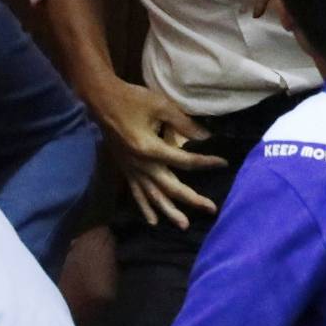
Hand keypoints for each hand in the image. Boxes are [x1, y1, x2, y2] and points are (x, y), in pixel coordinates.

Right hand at [84, 77, 226, 228]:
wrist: (102, 101)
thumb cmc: (133, 99)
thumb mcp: (161, 106)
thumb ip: (184, 123)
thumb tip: (205, 136)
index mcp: (150, 149)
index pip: (185, 161)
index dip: (206, 162)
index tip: (223, 163)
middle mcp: (141, 165)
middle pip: (170, 187)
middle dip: (191, 199)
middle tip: (212, 209)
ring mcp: (132, 170)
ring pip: (153, 196)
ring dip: (169, 211)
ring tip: (184, 225)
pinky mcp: (125, 170)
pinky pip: (136, 193)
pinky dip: (145, 208)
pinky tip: (153, 222)